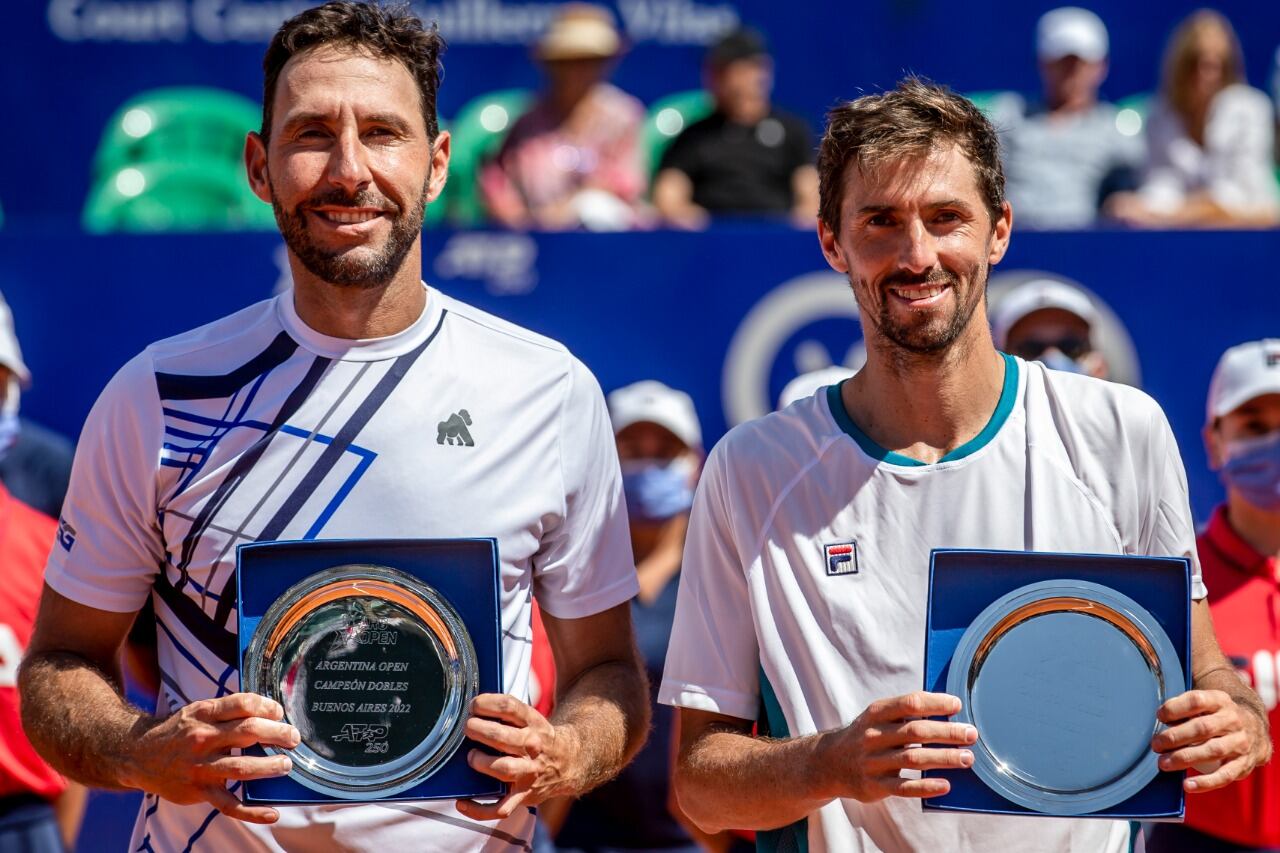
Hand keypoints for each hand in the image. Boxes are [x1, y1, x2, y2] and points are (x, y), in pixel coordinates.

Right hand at [123, 693, 299, 823]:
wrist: (138, 756)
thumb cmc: (179, 731)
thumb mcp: (198, 711)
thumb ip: (229, 710)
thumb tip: (271, 712)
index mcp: (204, 714)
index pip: (243, 704)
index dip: (267, 706)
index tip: (280, 712)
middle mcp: (202, 738)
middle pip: (248, 732)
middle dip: (277, 734)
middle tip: (293, 737)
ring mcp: (200, 767)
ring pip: (242, 768)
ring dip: (269, 767)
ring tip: (286, 765)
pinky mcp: (198, 791)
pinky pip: (229, 805)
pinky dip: (252, 812)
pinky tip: (272, 813)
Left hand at [456, 693, 577, 820]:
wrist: (569, 762)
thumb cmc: (539, 738)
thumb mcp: (532, 718)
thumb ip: (508, 713)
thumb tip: (473, 707)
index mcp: (533, 723)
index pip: (509, 707)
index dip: (487, 703)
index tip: (474, 705)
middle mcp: (532, 747)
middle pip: (503, 737)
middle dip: (479, 730)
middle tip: (468, 728)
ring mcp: (528, 773)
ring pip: (504, 769)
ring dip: (481, 762)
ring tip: (472, 757)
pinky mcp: (523, 795)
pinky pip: (500, 808)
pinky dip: (478, 809)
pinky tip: (462, 802)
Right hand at [818, 691, 976, 802]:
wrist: (829, 763)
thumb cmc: (867, 736)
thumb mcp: (877, 718)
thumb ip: (906, 714)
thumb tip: (949, 711)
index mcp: (876, 713)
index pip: (909, 703)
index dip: (935, 703)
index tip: (957, 705)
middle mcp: (872, 735)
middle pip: (916, 732)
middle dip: (947, 732)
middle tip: (971, 734)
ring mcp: (872, 762)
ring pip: (913, 759)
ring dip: (944, 758)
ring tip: (967, 758)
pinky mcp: (873, 786)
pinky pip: (903, 788)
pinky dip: (926, 786)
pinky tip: (946, 785)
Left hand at [1152, 689, 1271, 791]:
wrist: (1254, 729)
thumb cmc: (1215, 714)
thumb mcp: (1205, 701)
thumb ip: (1183, 705)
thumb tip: (1158, 716)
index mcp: (1219, 700)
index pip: (1197, 701)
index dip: (1175, 708)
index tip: (1159, 716)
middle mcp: (1233, 720)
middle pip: (1203, 728)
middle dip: (1175, 737)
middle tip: (1156, 745)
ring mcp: (1241, 743)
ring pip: (1213, 750)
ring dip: (1185, 758)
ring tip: (1163, 763)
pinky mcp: (1244, 764)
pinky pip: (1225, 775)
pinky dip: (1205, 782)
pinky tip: (1187, 785)